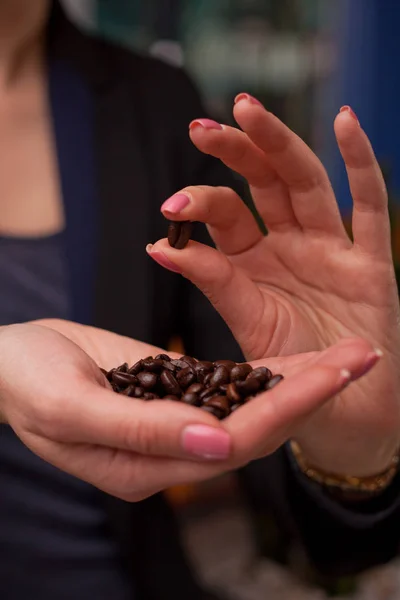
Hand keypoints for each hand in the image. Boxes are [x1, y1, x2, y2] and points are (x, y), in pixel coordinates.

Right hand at [0, 319, 374, 498]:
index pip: (234, 443)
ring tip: (350, 353)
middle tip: (365, 357)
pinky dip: (268, 371)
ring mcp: (178, 421)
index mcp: (150, 464)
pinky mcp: (177, 391)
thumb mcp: (72, 406)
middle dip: (313, 392)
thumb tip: (215, 445)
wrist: (11, 363)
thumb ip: (141, 431)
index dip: (286, 410)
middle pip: (258, 427)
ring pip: (252, 406)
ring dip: (301, 380)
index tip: (334, 376)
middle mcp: (174, 450)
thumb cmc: (29, 384)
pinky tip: (303, 355)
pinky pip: (230, 384)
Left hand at [147, 97, 399, 476]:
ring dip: (279, 144)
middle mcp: (288, 245)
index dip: (201, 203)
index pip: (227, 214)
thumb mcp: (247, 322)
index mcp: (253, 262)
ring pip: (306, 182)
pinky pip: (368, 204)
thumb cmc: (291, 372)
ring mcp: (329, 248)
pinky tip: (344, 121)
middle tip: (202, 128)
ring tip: (248, 109)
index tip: (171, 208)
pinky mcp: (370, 260)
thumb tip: (158, 247)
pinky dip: (360, 163)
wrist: (342, 410)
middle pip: (263, 183)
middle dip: (235, 151)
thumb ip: (213, 282)